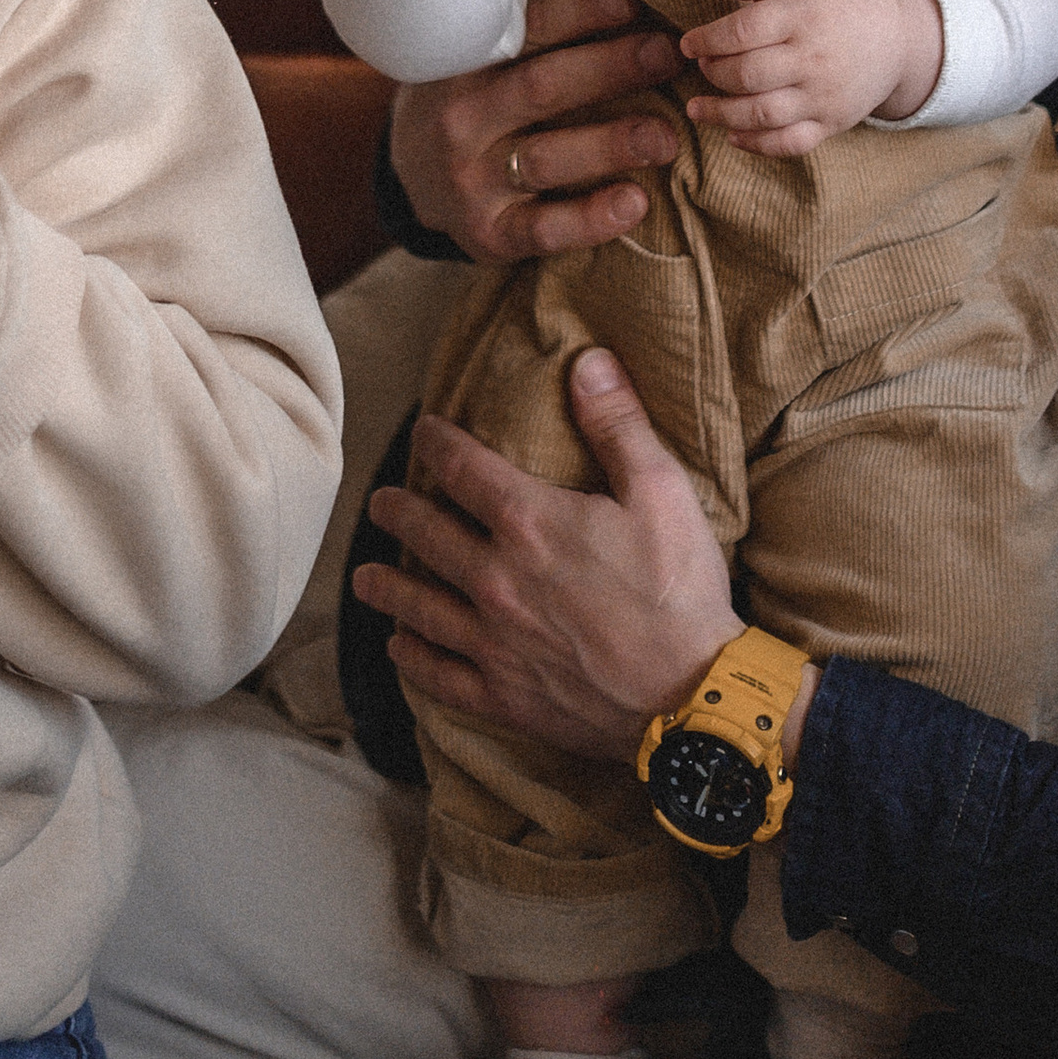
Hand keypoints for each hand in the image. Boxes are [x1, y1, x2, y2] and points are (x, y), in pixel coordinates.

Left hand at [354, 348, 740, 759]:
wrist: (693, 697)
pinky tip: (399, 648)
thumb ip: (619, 424)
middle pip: (429, 536)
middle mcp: (497, 579)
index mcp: (531, 522)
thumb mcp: (663, 491)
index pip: (464, 469)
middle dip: (399, 513)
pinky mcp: (505, 696)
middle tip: (380, 504)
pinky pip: (442, 676)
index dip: (438, 444)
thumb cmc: (680, 590)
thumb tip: (589, 361)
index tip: (424, 433)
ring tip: (364, 577)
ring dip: (388, 588)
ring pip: (422, 607)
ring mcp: (495, 642)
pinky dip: (413, 660)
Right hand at [391, 0, 687, 259]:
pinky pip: (543, 229)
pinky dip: (591, 217)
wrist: (410, 176)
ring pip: (545, 158)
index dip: (581, 10)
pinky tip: (635, 202)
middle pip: (542, 87)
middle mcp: (462, 118)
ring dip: (612, 144)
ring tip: (666, 137)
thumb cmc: (472, 97)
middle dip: (611, 67)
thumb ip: (530, 26)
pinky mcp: (489, 233)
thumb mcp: (479, 53)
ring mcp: (472, 180)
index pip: (525, 27)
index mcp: (464, 61)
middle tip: (668, 54)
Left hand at [681, 0, 944, 148]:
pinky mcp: (832, 124)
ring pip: (762, 114)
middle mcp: (813, 59)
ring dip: (722, 115)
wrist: (899, 40)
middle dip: (714, 73)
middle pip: (747, 74)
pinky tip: (733, 135)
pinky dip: (757, 145)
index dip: (707, 39)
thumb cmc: (844, 2)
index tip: (688, 44)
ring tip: (697, 109)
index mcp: (804, 16)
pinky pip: (790, 143)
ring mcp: (824, 96)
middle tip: (703, 67)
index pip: (743, 31)